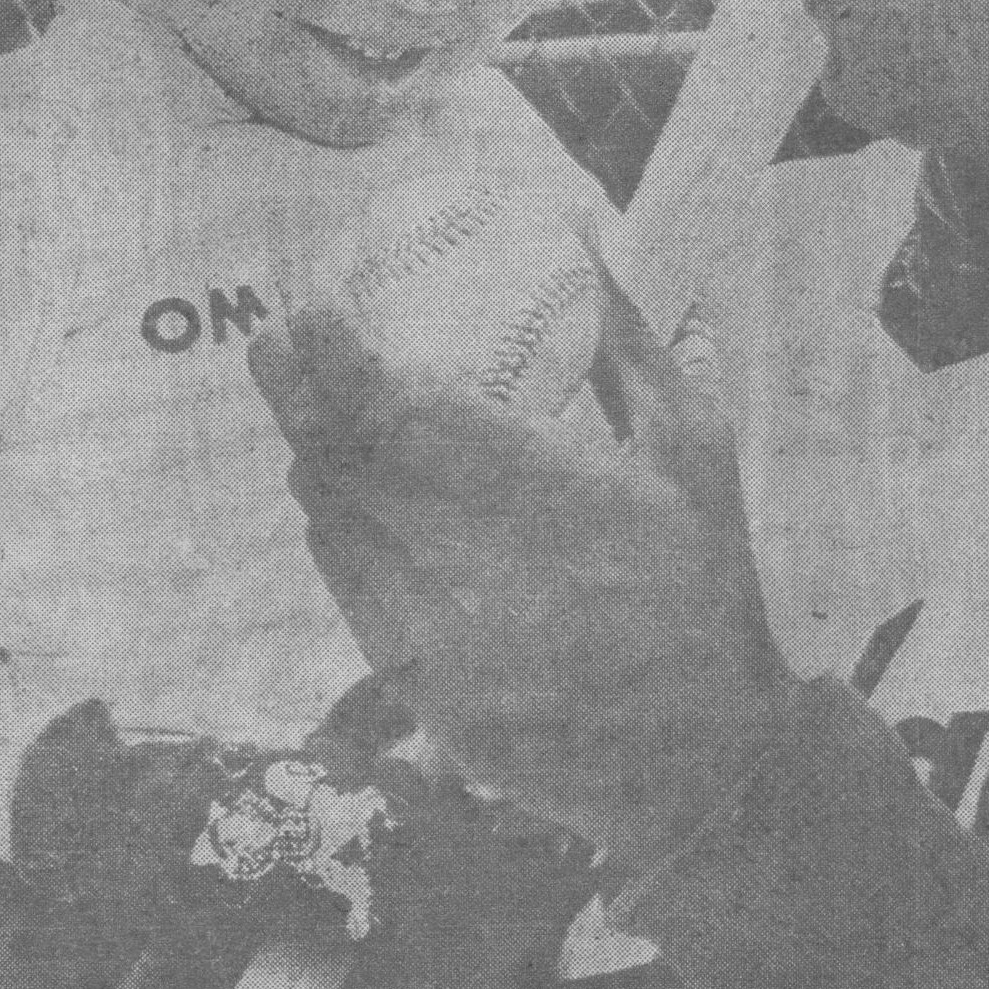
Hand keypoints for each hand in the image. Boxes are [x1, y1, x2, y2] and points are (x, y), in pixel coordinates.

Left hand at [251, 272, 795, 881]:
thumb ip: (630, 340)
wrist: (708, 755)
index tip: (312, 310)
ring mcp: (444, 642)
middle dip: (298, 392)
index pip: (405, 415)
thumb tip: (575, 233)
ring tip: (313, 418)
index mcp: (550, 497)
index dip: (340, 360)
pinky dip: (339, 539)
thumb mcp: (696, 448)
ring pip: (336, 527)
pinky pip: (351, 595)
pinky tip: (349, 509)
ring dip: (318, 463)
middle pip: (346, 463)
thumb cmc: (711, 585)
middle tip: (277, 339)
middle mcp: (481, 570)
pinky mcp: (425, 696)